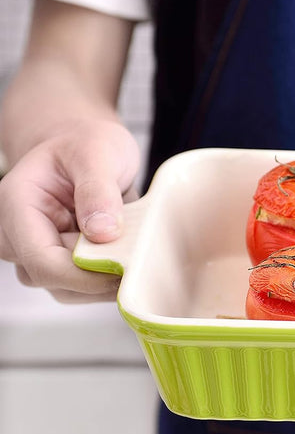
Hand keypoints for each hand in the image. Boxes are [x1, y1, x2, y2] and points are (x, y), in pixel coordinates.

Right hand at [0, 119, 140, 301]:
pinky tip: (126, 254)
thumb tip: (102, 233)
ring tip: (133, 248)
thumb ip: (98, 190)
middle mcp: (17, 235)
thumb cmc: (85, 143)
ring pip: (68, 290)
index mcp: (16, 205)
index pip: (40, 260)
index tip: (122, 269)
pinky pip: (83, 285)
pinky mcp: (58, 262)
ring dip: (104, 280)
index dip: (83, 275)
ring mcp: (36, 252)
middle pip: (52, 281)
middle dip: (98, 278)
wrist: (82, 145)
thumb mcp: (97, 152)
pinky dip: (107, 277)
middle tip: (139, 258)